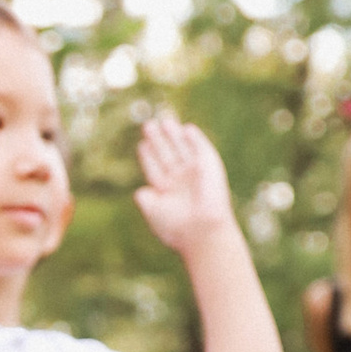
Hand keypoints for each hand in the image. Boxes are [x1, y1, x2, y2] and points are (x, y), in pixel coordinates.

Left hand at [133, 115, 238, 257]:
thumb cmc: (177, 226)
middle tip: (148, 125)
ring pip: (182, 150)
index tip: (142, 144)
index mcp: (168, 192)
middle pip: (167, 156)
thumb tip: (140, 191)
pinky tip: (187, 128)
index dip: (148, 156)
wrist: (202, 231)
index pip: (155, 169)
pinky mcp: (210, 168)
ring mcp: (196, 173)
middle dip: (158, 141)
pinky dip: (196, 139)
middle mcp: (182, 181)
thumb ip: (146, 199)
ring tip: (164, 120)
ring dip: (174, 135)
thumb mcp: (154, 212)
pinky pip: (202, 149)